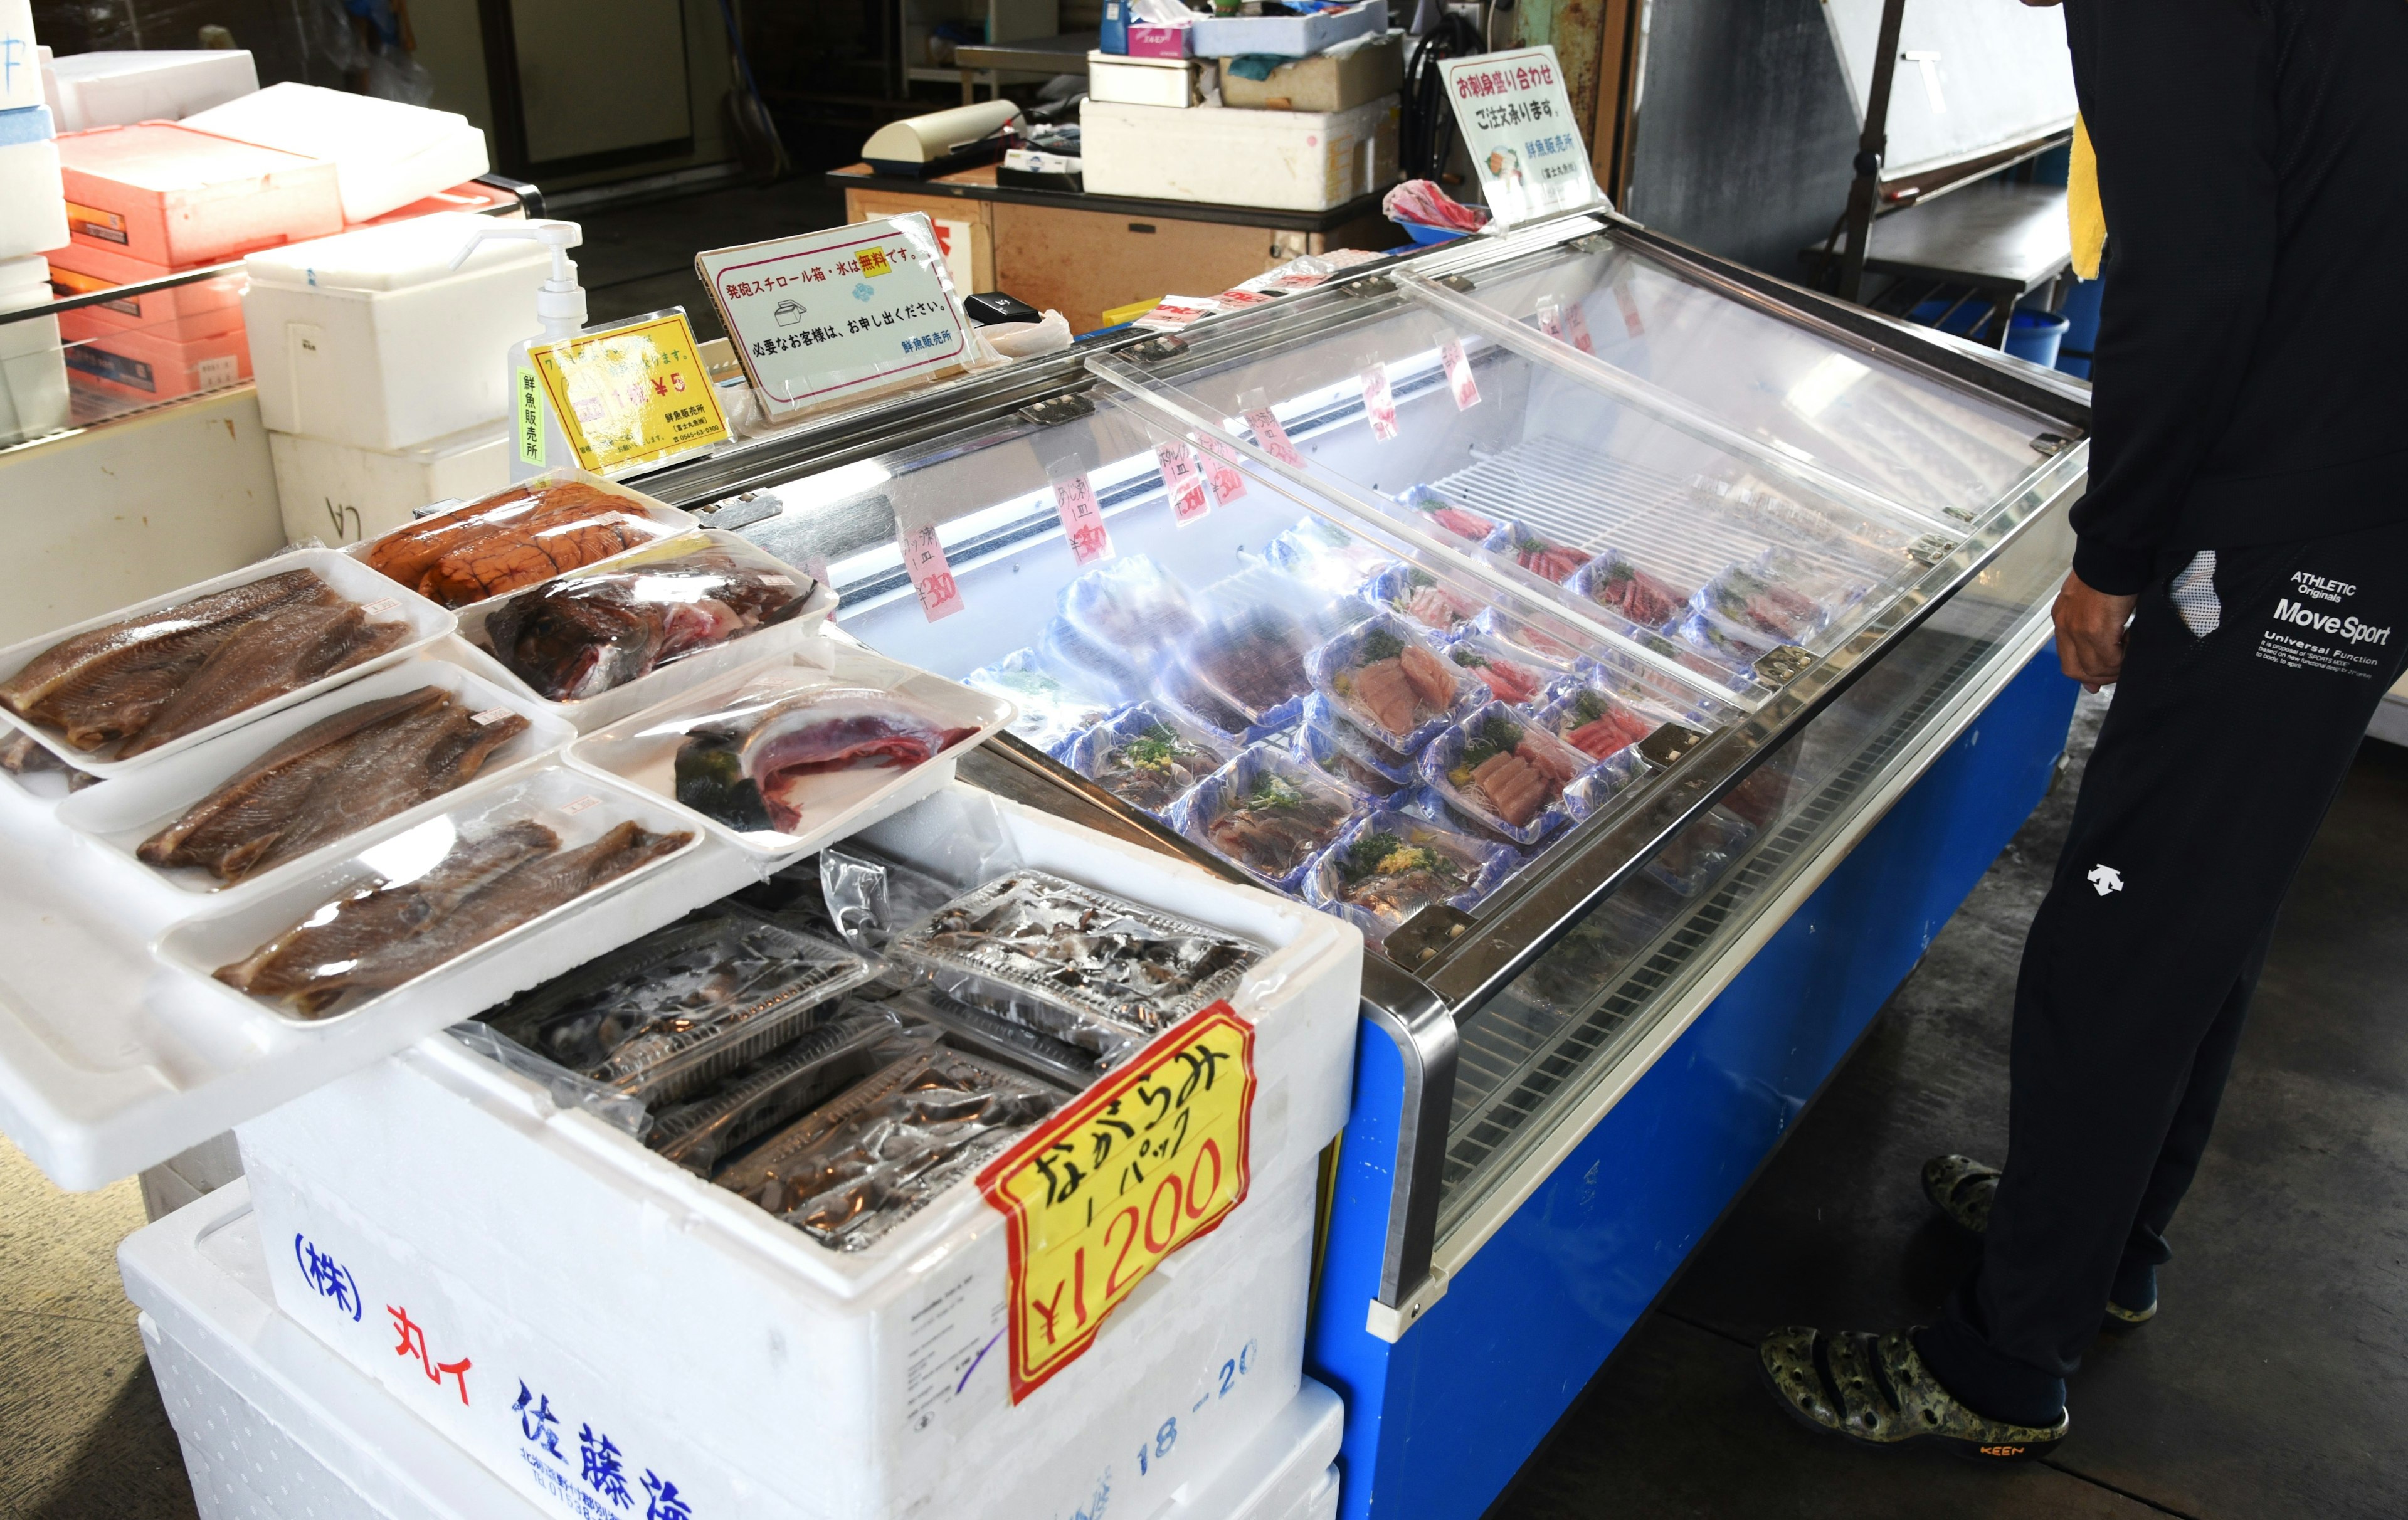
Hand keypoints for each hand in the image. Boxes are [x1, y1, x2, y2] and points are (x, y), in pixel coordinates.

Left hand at [2054, 571, 2138, 691]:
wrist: (2113, 554)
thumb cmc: (2108, 573)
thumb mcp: (2092, 603)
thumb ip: (2091, 634)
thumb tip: (2094, 674)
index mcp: (2063, 620)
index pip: (2068, 662)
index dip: (2087, 674)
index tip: (2103, 678)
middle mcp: (2065, 627)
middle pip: (2077, 671)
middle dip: (2101, 675)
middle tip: (2121, 667)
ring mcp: (2078, 630)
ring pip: (2095, 668)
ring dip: (2115, 668)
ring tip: (2129, 652)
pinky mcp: (2095, 630)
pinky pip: (2109, 659)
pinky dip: (2123, 658)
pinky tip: (2131, 641)